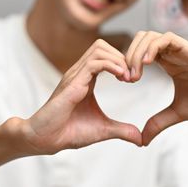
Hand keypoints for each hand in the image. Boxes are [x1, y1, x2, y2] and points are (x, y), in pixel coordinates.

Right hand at [22, 39, 141, 153]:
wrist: (46, 140)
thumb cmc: (69, 132)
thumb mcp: (103, 130)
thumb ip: (122, 131)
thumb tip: (141, 140)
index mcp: (86, 79)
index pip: (106, 55)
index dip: (123, 62)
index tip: (134, 79)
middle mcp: (80, 73)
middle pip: (103, 46)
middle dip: (123, 56)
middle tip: (134, 76)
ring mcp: (75, 76)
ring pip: (99, 48)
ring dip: (119, 59)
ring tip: (128, 77)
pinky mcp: (72, 83)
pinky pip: (94, 63)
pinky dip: (111, 65)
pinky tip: (121, 78)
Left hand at [126, 31, 187, 144]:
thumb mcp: (179, 113)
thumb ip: (159, 122)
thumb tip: (142, 140)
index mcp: (168, 64)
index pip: (139, 52)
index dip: (127, 63)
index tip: (123, 82)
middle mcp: (172, 54)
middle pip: (140, 40)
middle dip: (127, 56)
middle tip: (126, 78)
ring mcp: (181, 50)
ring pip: (149, 36)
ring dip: (136, 52)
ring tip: (134, 74)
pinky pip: (166, 38)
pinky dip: (152, 47)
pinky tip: (146, 65)